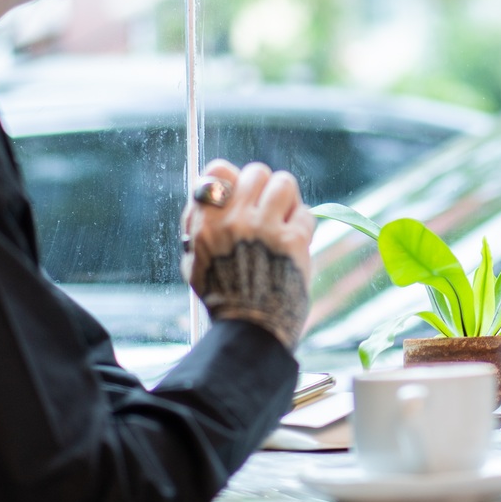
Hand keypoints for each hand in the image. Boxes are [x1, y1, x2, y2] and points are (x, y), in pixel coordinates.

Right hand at [183, 159, 315, 346]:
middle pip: (257, 172)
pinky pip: (305, 213)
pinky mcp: (292, 241)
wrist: (250, 330)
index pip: (217, 171)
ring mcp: (264, 229)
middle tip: (269, 209)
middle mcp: (233, 221)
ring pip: (284, 183)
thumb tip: (206, 191)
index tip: (242, 191)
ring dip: (288, 199)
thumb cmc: (224, 299)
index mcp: (206, 224)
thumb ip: (198, 227)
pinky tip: (296, 242)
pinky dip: (303, 225)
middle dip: (265, 188)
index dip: (233, 176)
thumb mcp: (195, 263)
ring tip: (284, 219)